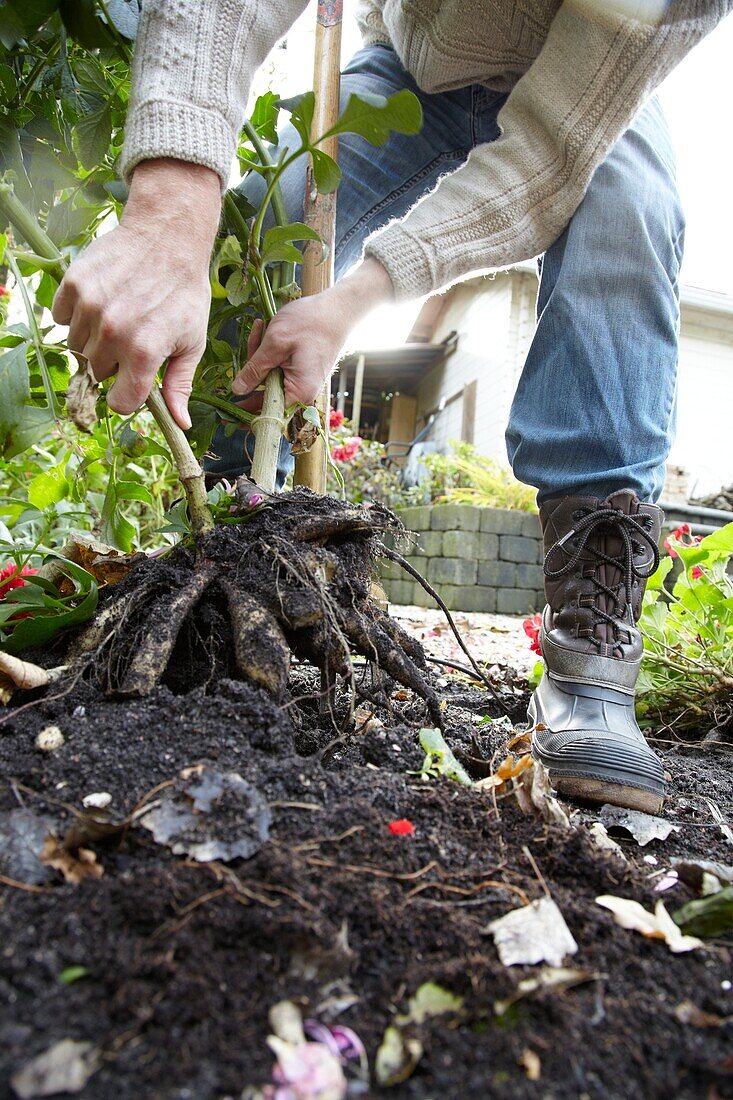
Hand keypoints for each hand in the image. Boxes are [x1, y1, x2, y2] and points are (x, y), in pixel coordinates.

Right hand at [52, 159, 220, 429]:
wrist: (167, 237)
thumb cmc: (185, 293)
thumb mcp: (192, 342)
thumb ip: (180, 385)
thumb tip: (181, 424)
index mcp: (144, 352)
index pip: (120, 402)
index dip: (128, 395)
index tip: (134, 382)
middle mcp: (113, 332)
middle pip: (99, 373)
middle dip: (114, 364)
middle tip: (133, 338)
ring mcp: (90, 307)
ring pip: (78, 347)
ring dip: (94, 340)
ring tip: (119, 317)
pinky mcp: (74, 285)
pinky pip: (62, 318)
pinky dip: (77, 315)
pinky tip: (102, 301)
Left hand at [231, 257, 393, 407]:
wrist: (337, 308)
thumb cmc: (310, 323)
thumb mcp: (275, 344)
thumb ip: (254, 369)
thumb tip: (237, 391)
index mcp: (298, 393)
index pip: (267, 414)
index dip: (246, 411)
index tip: (226, 409)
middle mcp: (301, 393)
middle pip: (265, 394)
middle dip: (252, 372)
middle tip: (251, 343)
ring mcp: (302, 381)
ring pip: (269, 378)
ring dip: (259, 357)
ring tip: (260, 329)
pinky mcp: (301, 371)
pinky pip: (277, 369)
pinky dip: (268, 354)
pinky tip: (265, 331)